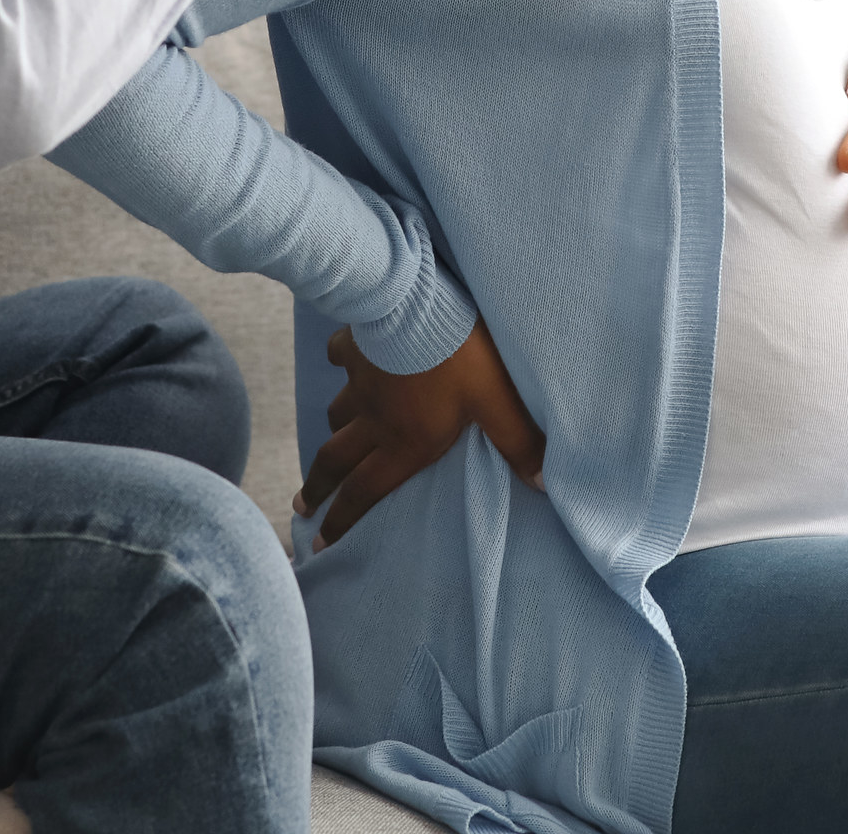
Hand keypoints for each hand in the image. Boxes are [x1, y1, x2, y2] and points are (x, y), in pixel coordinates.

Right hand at [296, 320, 545, 548]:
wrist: (418, 303)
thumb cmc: (460, 358)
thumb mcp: (498, 403)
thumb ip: (519, 444)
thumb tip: (547, 486)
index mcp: (405, 442)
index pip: (367, 491)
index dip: (343, 521)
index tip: (320, 543)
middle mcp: (374, 420)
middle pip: (335, 461)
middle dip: (317, 488)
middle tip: (301, 507)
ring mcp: (360, 383)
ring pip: (337, 414)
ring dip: (331, 431)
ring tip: (328, 439)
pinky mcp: (356, 347)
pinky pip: (340, 358)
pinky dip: (339, 363)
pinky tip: (342, 360)